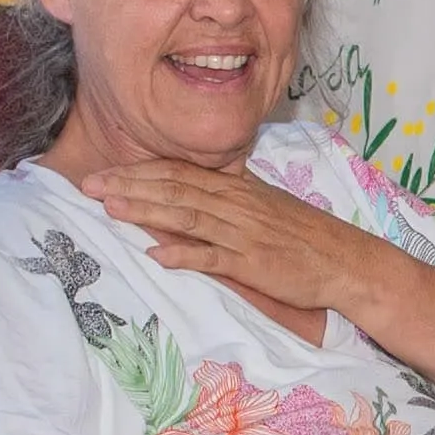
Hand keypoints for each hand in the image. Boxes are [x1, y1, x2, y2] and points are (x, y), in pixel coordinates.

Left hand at [81, 160, 401, 341]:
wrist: (347, 260)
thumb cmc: (305, 237)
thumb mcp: (265, 208)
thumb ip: (228, 199)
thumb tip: (191, 194)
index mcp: (237, 190)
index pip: (179, 173)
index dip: (138, 171)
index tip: (103, 171)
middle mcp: (236, 206)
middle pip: (175, 188)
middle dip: (129, 185)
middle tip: (88, 184)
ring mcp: (244, 234)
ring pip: (188, 216)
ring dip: (147, 210)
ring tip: (110, 207)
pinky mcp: (255, 263)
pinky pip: (215, 257)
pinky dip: (185, 255)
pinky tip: (158, 256)